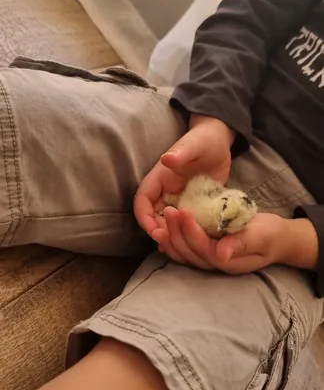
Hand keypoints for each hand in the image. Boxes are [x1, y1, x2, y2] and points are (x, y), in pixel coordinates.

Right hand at [134, 115, 233, 237]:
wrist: (220, 142)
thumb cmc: (205, 140)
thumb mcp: (194, 145)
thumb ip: (181, 153)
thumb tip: (166, 158)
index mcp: (159, 178)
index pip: (142, 200)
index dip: (144, 217)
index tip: (154, 232)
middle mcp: (165, 191)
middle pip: (152, 215)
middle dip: (157, 230)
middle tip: (170, 243)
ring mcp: (178, 199)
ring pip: (167, 222)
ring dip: (170, 235)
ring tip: (180, 249)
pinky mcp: (191, 205)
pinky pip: (183, 222)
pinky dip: (184, 233)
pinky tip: (192, 244)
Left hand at [156, 210, 286, 272]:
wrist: (275, 239)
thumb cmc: (270, 235)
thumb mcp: (261, 236)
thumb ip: (242, 244)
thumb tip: (221, 255)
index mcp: (228, 261)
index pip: (203, 247)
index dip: (190, 230)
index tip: (183, 210)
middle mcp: (215, 264)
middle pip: (189, 251)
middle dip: (176, 232)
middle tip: (168, 211)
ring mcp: (208, 261)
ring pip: (183, 253)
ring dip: (170, 238)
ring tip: (159, 220)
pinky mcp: (205, 253)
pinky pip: (185, 250)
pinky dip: (172, 242)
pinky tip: (162, 231)